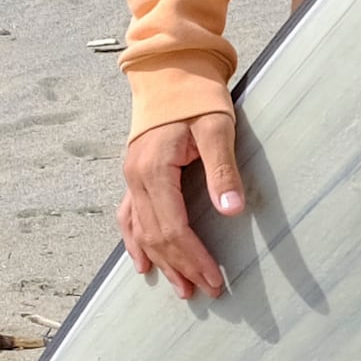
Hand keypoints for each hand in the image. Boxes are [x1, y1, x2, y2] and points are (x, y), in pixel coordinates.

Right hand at [119, 113, 247, 301]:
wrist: (170, 69)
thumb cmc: (195, 95)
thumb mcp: (217, 128)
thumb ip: (222, 171)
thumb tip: (231, 210)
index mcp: (154, 170)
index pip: (172, 228)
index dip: (193, 257)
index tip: (214, 279)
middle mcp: (136, 178)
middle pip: (155, 236)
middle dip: (180, 267)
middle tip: (204, 291)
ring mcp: (131, 177)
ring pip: (140, 231)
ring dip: (159, 262)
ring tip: (179, 287)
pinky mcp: (135, 174)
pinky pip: (129, 216)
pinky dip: (134, 242)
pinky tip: (141, 262)